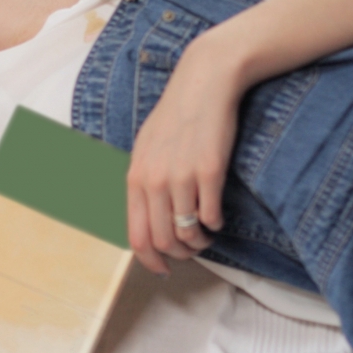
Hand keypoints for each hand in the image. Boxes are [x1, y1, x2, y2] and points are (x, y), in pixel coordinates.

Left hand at [126, 35, 243, 274]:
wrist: (204, 83)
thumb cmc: (178, 115)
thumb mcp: (147, 148)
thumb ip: (144, 182)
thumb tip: (148, 219)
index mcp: (135, 177)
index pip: (136, 236)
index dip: (150, 260)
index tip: (163, 268)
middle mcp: (154, 180)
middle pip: (162, 241)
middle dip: (179, 255)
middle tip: (192, 251)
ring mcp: (181, 176)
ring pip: (188, 233)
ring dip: (199, 242)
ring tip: (206, 234)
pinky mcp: (209, 171)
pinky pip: (210, 215)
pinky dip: (214, 224)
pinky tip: (217, 217)